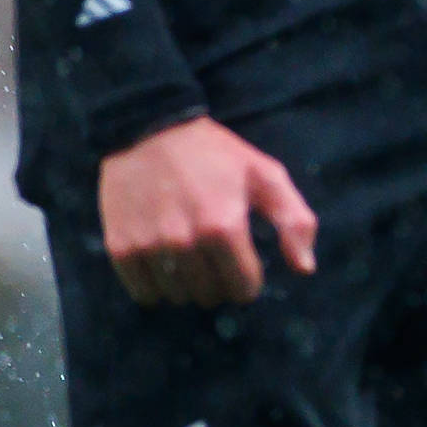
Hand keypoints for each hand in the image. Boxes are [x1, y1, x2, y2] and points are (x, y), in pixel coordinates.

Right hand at [98, 115, 319, 307]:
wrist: (150, 129)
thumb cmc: (214, 154)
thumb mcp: (265, 174)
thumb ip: (294, 220)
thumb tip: (305, 268)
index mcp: (224, 225)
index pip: (243, 288)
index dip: (247, 281)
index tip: (242, 266)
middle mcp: (185, 240)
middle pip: (209, 294)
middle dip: (217, 282)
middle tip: (213, 256)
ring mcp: (150, 245)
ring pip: (178, 296)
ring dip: (187, 284)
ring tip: (188, 255)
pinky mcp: (121, 247)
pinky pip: (144, 293)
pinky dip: (155, 286)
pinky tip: (162, 261)